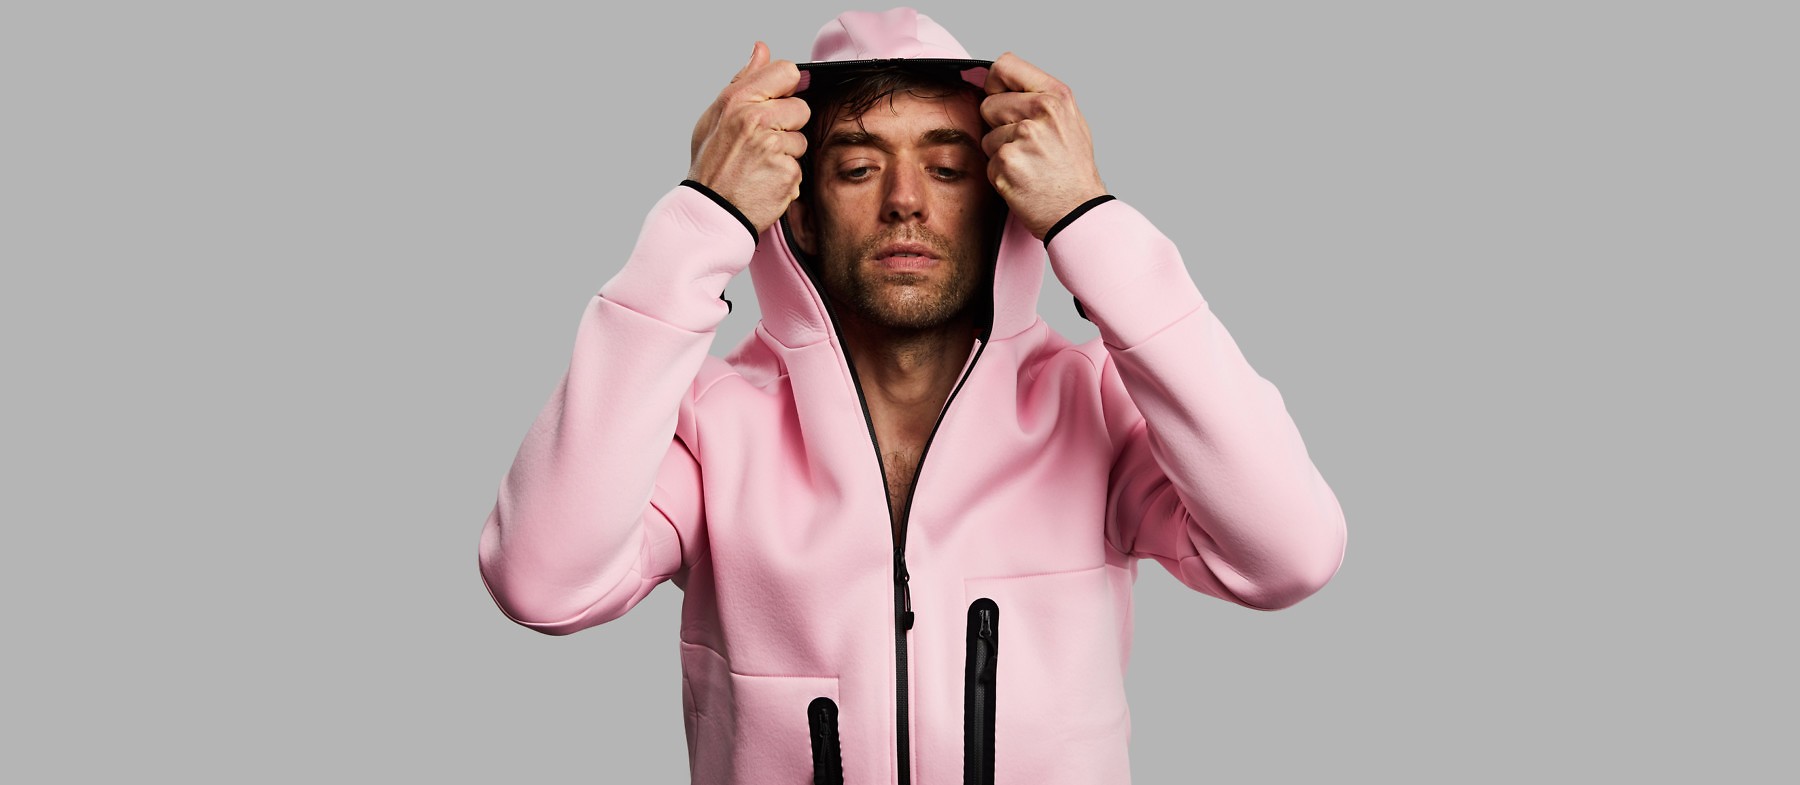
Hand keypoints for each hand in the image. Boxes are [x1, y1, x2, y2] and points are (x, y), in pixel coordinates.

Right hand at [687, 42, 810, 233]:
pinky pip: (800, 167)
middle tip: (761, 144)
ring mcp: (773, 147)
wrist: (710, 211)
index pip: (786, 72)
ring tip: (760, 165)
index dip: (785, 89)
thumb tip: (761, 49)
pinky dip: (787, 177)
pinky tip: (765, 181)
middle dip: (787, 126)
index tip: (776, 103)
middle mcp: (756, 120)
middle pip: (801, 108)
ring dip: (787, 154)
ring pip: (802, 140)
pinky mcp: (787, 173)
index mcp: (738, 101)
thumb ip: (744, 80)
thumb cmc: (711, 164)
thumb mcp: (717, 115)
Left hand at [980, 52, 1108, 240]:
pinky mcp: (1007, 162)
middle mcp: (1041, 110)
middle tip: (1024, 146)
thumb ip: (1039, 99)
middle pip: (988, 104)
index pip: (1005, 65)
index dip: (996, 85)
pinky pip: (987, 162)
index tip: (1003, 101)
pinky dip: (999, 174)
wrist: (1078, 211)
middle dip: (997, 126)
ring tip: (1028, 165)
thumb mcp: (1070, 122)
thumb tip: (1001, 87)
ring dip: (999, 153)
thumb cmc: (1073, 170)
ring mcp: (1023, 136)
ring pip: (986, 136)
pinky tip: (1022, 180)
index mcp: (1056, 95)